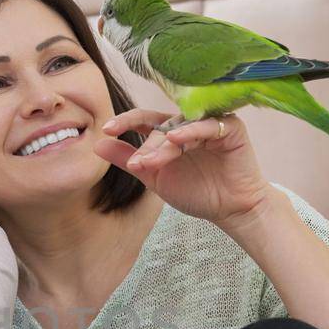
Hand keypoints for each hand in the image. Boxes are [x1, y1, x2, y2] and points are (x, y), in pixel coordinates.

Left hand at [94, 109, 271, 230]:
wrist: (231, 209)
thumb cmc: (196, 192)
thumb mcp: (155, 178)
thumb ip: (128, 160)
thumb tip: (97, 144)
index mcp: (169, 132)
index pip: (144, 119)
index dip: (125, 121)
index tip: (107, 130)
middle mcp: (188, 124)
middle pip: (161, 124)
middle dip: (147, 146)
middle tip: (139, 165)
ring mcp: (209, 123)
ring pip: (180, 126)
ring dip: (164, 144)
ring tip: (153, 161)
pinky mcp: (230, 128)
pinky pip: (207, 125)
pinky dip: (191, 132)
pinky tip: (178, 140)